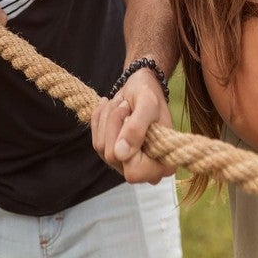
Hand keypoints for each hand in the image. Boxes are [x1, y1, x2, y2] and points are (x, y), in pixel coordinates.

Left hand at [91, 68, 174, 183]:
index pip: (134, 171)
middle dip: (114, 124)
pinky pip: (96, 141)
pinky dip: (100, 120)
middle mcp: (144, 169)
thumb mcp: (147, 104)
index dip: (127, 145)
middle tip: (125, 105)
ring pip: (101, 148)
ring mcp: (127, 162)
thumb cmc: (149, 93)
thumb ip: (136, 129)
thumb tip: (120, 154)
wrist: (140, 86)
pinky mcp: (114, 153)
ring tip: (121, 104)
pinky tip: (110, 107)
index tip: (130, 117)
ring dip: (107, 119)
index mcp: (161, 164)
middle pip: (113, 157)